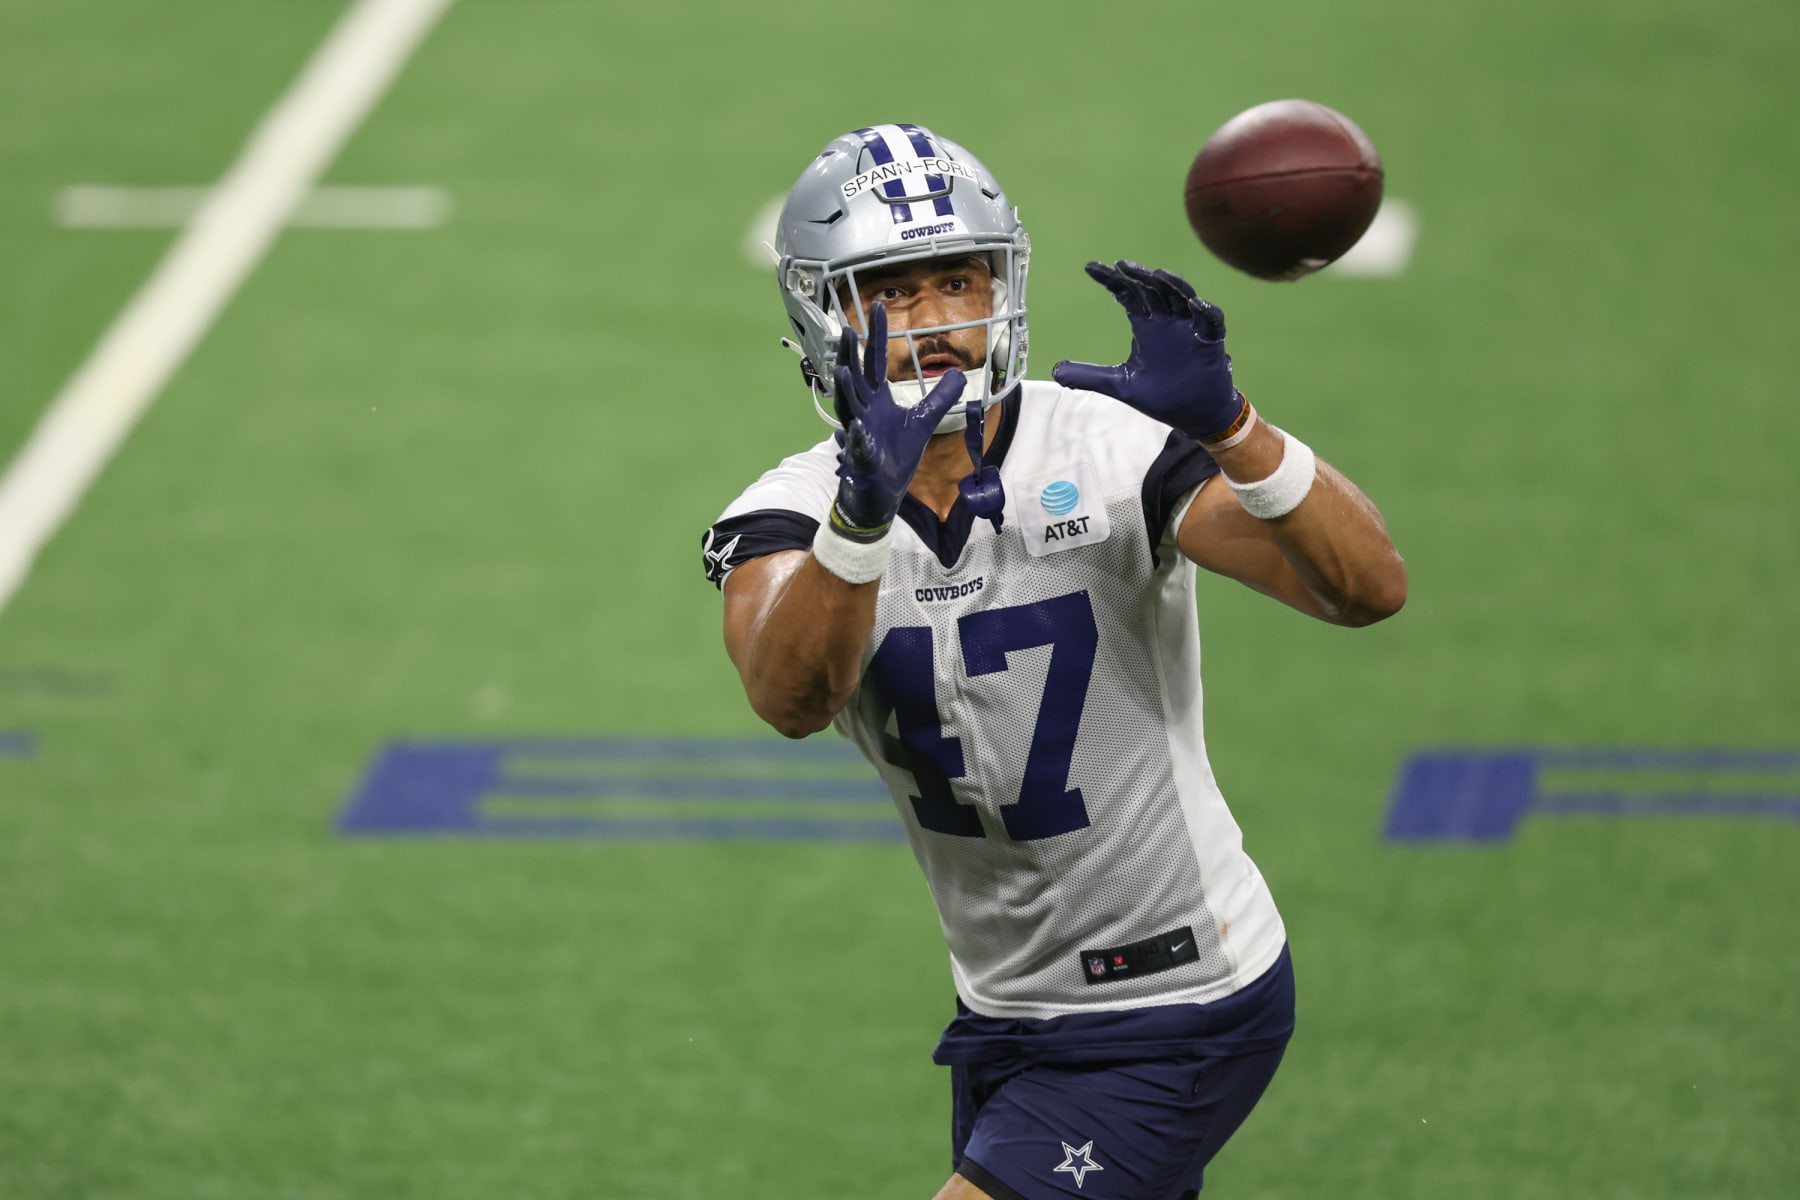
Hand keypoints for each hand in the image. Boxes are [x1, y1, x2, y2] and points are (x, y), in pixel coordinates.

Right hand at [830, 303, 964, 538]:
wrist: (880, 495)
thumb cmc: (895, 456)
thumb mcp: (923, 422)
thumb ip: (940, 398)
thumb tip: (957, 374)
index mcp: (876, 400)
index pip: (874, 362)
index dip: (876, 336)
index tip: (878, 307)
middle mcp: (863, 412)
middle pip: (856, 378)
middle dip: (851, 354)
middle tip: (847, 327)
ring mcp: (859, 435)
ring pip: (848, 408)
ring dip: (846, 390)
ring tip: (843, 369)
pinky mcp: (862, 460)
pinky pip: (858, 447)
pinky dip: (857, 439)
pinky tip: (857, 428)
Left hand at [1051, 260, 1246, 442]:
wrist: (1193, 415)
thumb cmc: (1161, 395)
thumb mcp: (1120, 385)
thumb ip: (1089, 376)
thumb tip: (1055, 373)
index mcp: (1146, 325)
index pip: (1127, 294)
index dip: (1111, 280)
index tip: (1091, 268)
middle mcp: (1166, 321)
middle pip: (1153, 290)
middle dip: (1139, 277)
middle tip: (1121, 266)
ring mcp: (1189, 329)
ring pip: (1182, 298)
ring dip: (1172, 285)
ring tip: (1158, 275)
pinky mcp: (1210, 342)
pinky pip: (1212, 322)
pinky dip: (1206, 312)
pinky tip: (1196, 304)